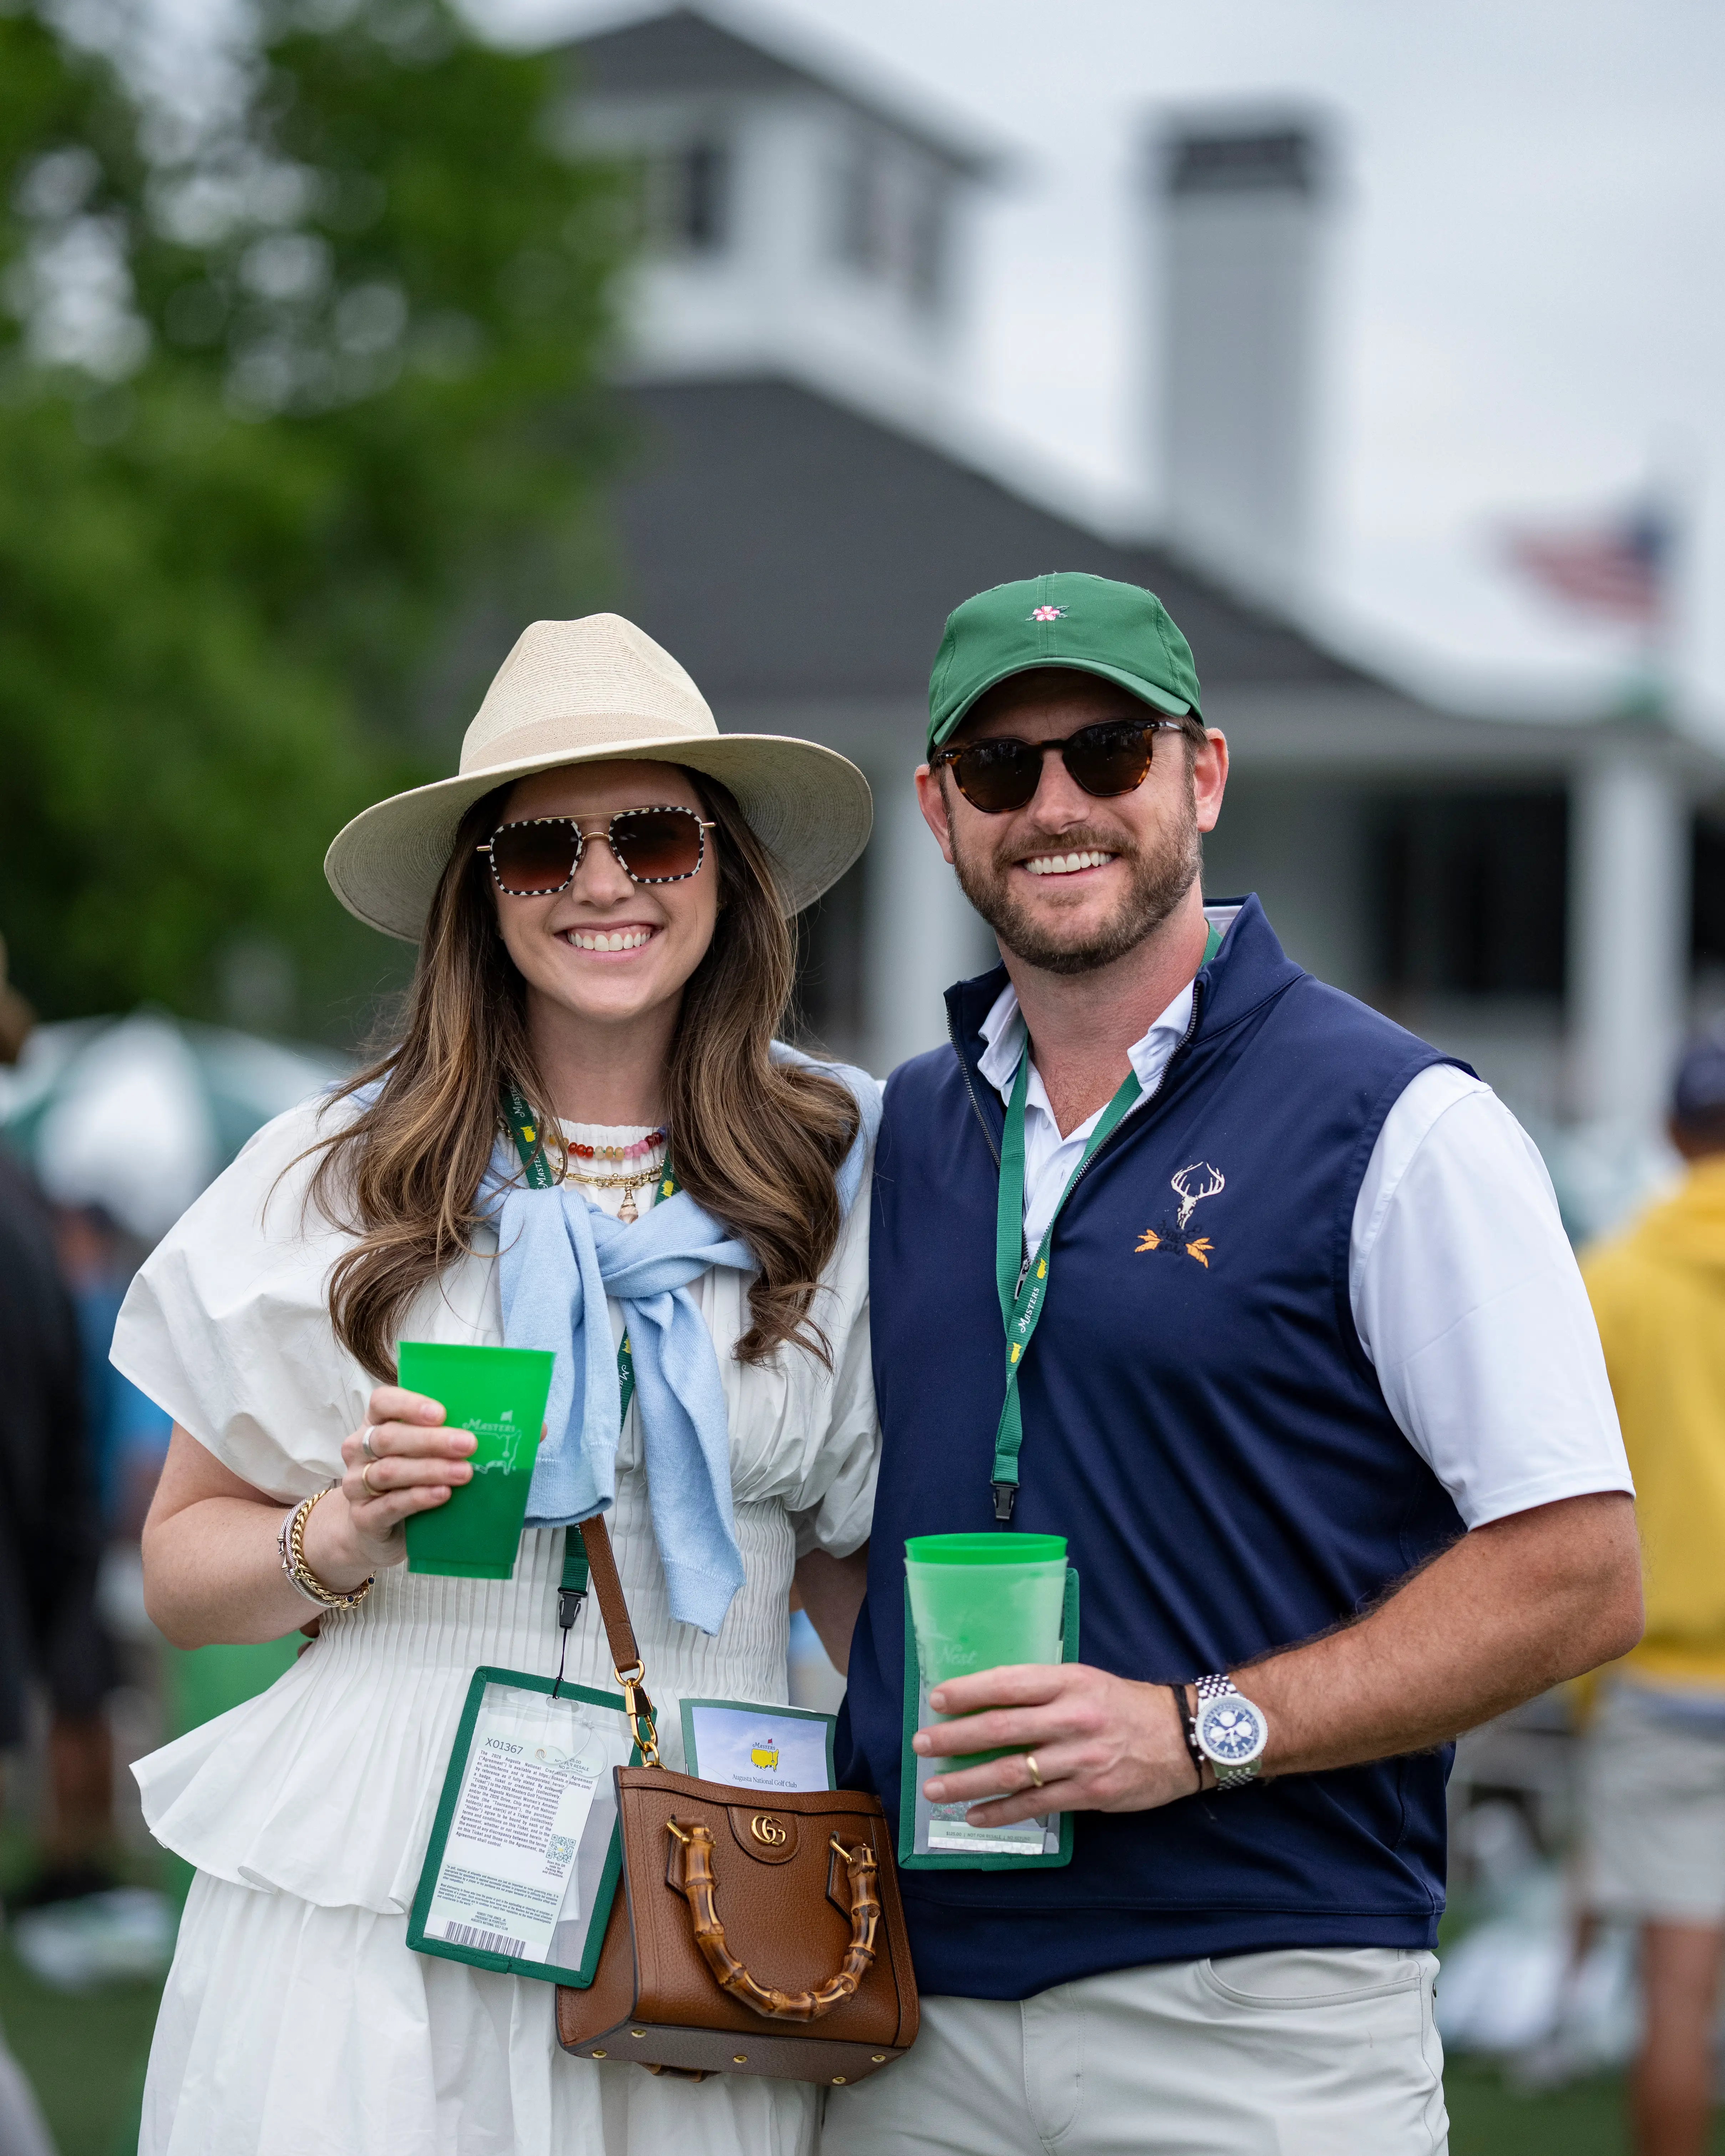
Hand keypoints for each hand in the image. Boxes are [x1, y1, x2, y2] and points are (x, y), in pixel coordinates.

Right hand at [305, 1386, 474, 1584]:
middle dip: (431, 1440)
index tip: (441, 1414)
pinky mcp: (363, 1517)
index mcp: (374, 1424)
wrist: (378, 1531)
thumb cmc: (407, 1481)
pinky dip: (418, 1497)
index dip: (410, 1405)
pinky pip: (390, 1504)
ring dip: (431, 1470)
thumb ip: (438, 1435)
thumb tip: (480, 1424)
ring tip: (464, 1472)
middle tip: (468, 1444)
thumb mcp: (419, 1453)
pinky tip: (442, 1494)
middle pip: (389, 1438)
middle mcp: (358, 1451)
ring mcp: (355, 1484)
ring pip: (390, 1471)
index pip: (382, 1402)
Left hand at [913, 1663, 1202, 1828]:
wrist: (1183, 1738)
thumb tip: (989, 1703)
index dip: (969, 1691)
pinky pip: (1036, 1805)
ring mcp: (1081, 1758)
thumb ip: (1043, 1691)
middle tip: (922, 1744)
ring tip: (935, 1789)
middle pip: (1002, 1728)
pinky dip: (1001, 1812)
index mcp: (1070, 1682)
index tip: (936, 1700)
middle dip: (955, 1738)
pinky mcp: (1090, 1793)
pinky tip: (975, 1816)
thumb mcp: (1086, 1681)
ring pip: (1012, 1771)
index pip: (1009, 1683)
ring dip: (967, 1782)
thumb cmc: (1126, 1706)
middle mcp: (1073, 1718)